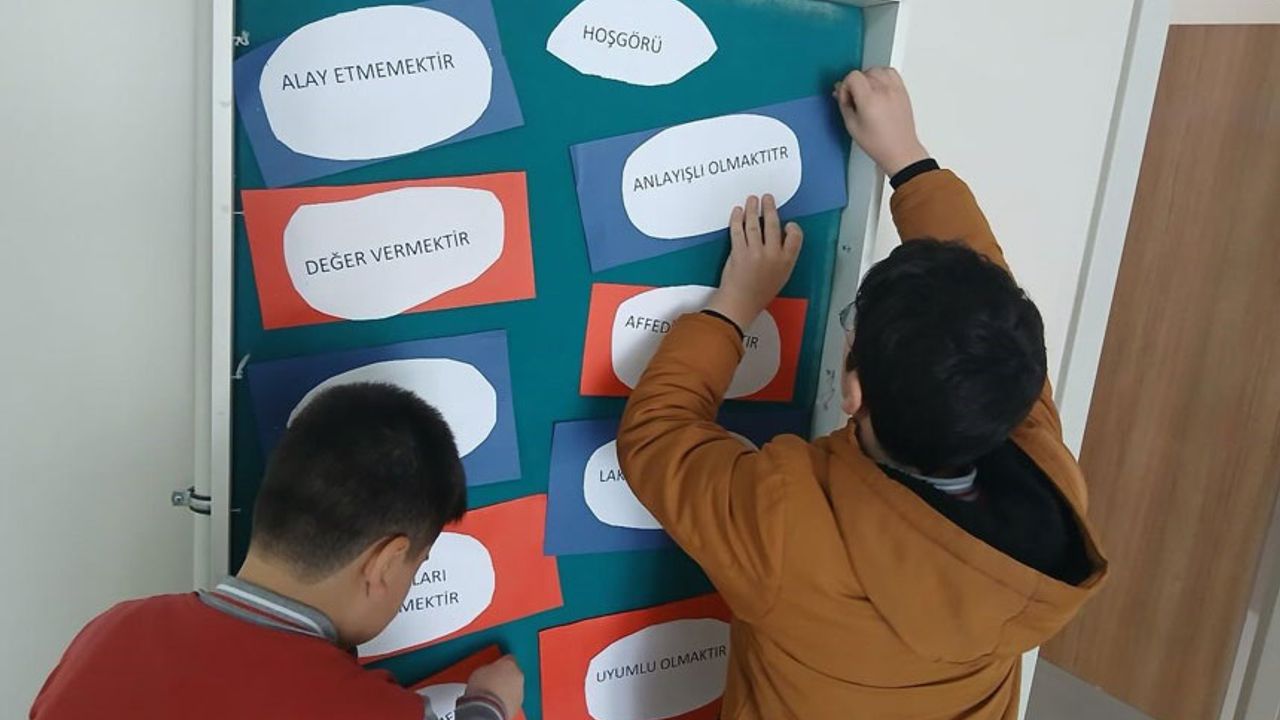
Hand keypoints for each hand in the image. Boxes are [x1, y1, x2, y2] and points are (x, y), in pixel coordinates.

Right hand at [466, 655, 523, 718]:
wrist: (487, 707)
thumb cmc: (482, 688)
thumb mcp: (479, 671)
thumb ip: (489, 669)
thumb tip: (488, 672)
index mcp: (509, 663)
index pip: (507, 658)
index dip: (500, 663)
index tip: (493, 667)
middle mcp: (518, 675)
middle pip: (512, 673)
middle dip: (504, 677)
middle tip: (491, 682)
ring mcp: (519, 690)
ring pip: (514, 686)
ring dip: (506, 688)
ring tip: (492, 694)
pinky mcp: (518, 703)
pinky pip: (512, 698)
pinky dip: (506, 699)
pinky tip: (495, 701)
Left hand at [707, 194, 803, 330]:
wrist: (741, 303)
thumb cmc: (759, 293)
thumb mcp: (780, 277)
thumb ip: (782, 258)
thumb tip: (778, 238)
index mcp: (786, 261)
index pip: (795, 236)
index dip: (792, 227)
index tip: (787, 223)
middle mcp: (772, 255)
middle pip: (772, 225)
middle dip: (769, 208)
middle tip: (767, 198)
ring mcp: (754, 252)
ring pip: (754, 224)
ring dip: (752, 209)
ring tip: (751, 200)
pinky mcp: (738, 252)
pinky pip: (737, 230)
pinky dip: (737, 219)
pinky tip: (738, 212)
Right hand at [834, 67, 929, 175]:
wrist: (900, 150)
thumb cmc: (878, 143)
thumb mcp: (852, 126)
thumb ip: (843, 105)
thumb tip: (838, 92)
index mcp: (869, 99)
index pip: (853, 76)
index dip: (845, 86)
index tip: (847, 99)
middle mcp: (884, 91)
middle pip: (864, 73)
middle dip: (855, 84)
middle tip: (855, 100)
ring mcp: (895, 89)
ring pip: (877, 70)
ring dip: (868, 78)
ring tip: (867, 93)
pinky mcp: (902, 91)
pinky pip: (891, 72)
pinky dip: (882, 76)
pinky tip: (879, 88)